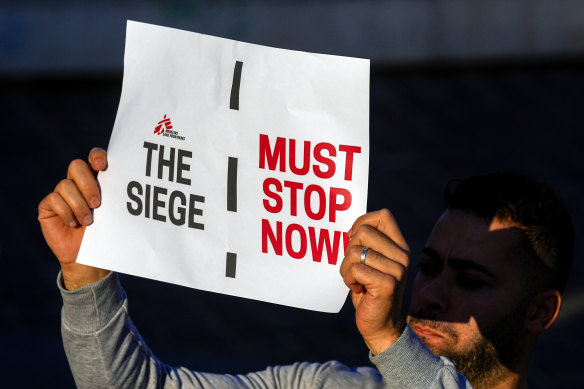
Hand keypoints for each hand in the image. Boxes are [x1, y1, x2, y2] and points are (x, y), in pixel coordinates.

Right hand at [38, 147, 109, 289]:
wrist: (90, 257)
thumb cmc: (106, 232)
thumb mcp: (114, 213)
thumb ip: (116, 196)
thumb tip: (129, 183)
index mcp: (97, 179)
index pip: (94, 157)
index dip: (97, 156)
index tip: (102, 166)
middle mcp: (78, 183)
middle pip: (77, 166)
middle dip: (88, 183)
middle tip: (98, 203)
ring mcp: (62, 193)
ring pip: (65, 185)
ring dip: (79, 205)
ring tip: (89, 221)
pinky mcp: (48, 206)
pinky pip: (54, 199)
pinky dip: (66, 212)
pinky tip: (73, 223)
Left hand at [340, 209, 409, 354]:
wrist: (381, 326)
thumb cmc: (369, 290)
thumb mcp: (371, 262)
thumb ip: (367, 244)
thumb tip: (351, 230)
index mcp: (399, 246)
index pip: (383, 215)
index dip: (362, 222)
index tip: (353, 238)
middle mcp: (402, 255)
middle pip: (363, 232)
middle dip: (349, 249)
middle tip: (355, 267)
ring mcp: (397, 269)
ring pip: (355, 252)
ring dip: (346, 268)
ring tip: (356, 281)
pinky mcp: (387, 283)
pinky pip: (355, 269)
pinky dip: (348, 280)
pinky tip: (358, 289)